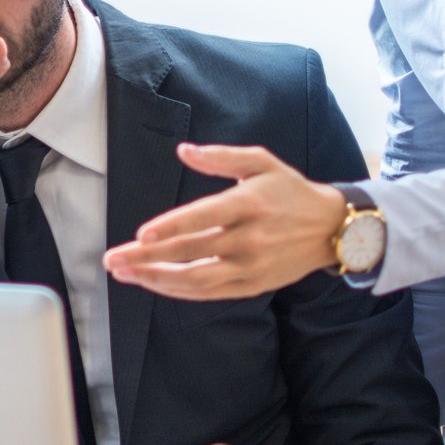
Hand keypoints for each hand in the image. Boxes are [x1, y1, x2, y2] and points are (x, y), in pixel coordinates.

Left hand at [103, 143, 345, 300]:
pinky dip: (178, 291)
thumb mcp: (262, 162)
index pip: (204, 218)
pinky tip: (153, 283)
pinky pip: (209, 293)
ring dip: (156, 279)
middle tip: (112, 259)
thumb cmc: (290, 191)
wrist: (331, 229)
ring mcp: (251, 267)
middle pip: (191, 252)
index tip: (141, 234)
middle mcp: (249, 239)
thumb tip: (183, 151)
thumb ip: (221, 157)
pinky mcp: (252, 286)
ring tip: (124, 273)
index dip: (171, 227)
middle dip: (148, 257)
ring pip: (196, 279)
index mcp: (249, 204)